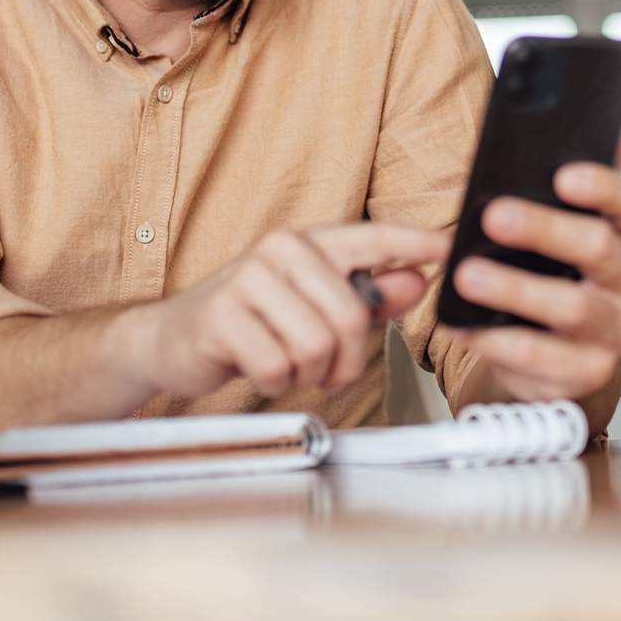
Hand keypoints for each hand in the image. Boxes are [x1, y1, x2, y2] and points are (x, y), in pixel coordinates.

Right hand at [137, 224, 447, 398]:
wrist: (171, 340)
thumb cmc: (247, 322)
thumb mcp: (312, 306)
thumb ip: (368, 296)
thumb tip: (417, 279)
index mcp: (307, 242)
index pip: (373, 237)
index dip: (415, 242)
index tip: (449, 247)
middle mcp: (279, 250)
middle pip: (350, 315)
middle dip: (345, 359)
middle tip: (326, 371)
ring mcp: (248, 278)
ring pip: (316, 344)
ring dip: (306, 373)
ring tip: (285, 364)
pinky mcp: (223, 314)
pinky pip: (278, 366)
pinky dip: (275, 382)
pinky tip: (256, 367)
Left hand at [453, 161, 620, 402]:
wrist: (553, 359)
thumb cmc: (550, 279)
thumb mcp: (557, 234)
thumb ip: (556, 192)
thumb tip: (543, 131)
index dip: (603, 187)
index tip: (562, 174)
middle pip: (600, 249)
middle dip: (544, 228)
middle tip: (493, 214)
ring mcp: (612, 331)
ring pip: (572, 307)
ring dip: (515, 287)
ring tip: (467, 274)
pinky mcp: (585, 372)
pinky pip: (540, 355)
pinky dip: (495, 339)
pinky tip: (463, 324)